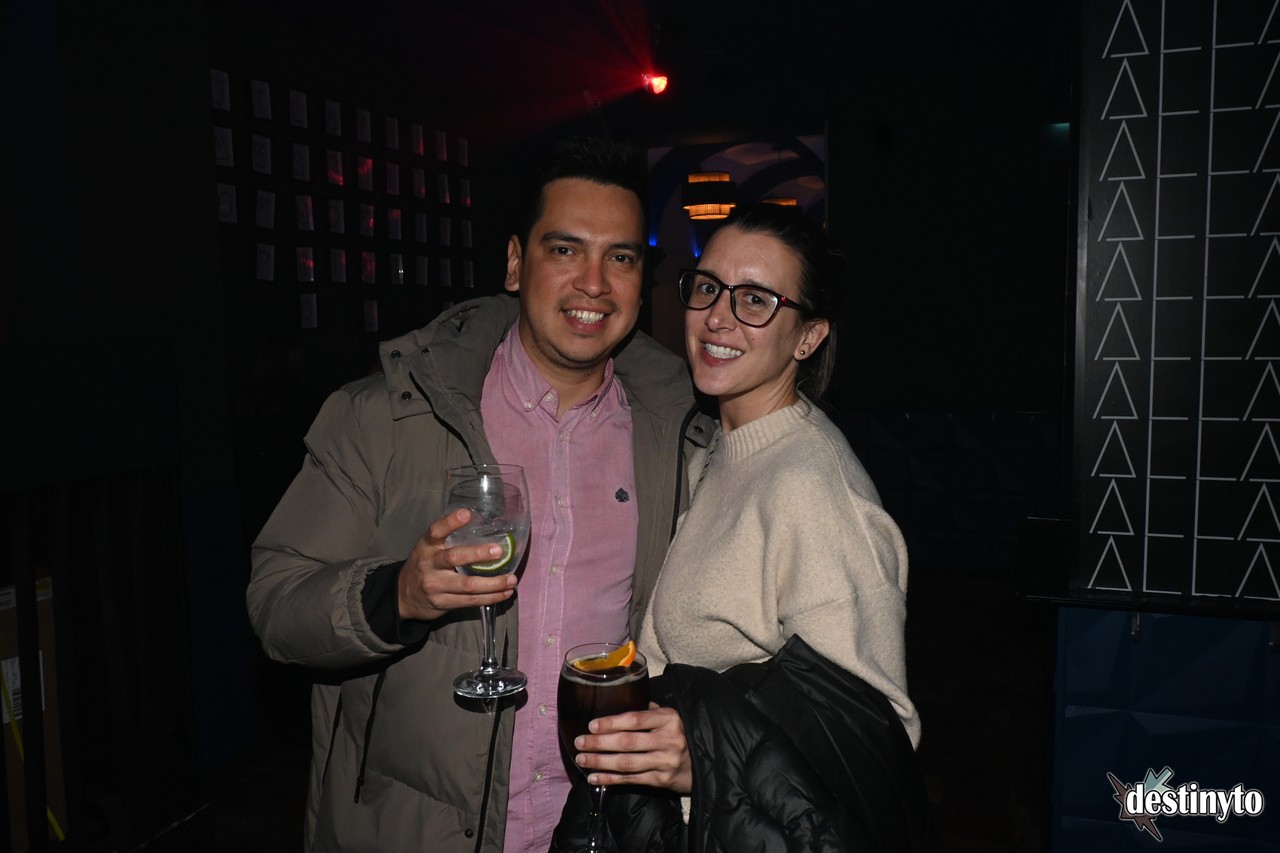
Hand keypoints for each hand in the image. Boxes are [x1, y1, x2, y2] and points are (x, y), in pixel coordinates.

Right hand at [398, 508, 516, 620]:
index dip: (451, 522)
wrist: (404, 596)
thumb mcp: (429, 548)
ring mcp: (435, 585)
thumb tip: (487, 527)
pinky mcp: (443, 603)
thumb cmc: (425, 566)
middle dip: (478, 554)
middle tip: (499, 551)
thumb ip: (449, 540)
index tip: (467, 513)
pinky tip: (505, 593)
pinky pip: (470, 601)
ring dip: (493, 583)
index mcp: (426, 546)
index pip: (436, 531)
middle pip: (454, 558)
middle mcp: (429, 564)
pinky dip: (491, 597)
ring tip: (511, 579)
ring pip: (468, 585)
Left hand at [573, 704, 691, 792]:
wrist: (702, 764)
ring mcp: (666, 762)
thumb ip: (648, 711)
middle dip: (599, 743)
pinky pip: (631, 780)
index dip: (612, 722)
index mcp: (669, 719)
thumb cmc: (679, 735)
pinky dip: (610, 779)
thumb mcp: (669, 718)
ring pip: (627, 763)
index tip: (592, 725)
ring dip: (600, 762)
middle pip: (627, 742)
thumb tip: (618, 703)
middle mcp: (669, 740)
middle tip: (579, 742)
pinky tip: (594, 778)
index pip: (636, 719)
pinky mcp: (662, 781)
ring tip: (582, 759)